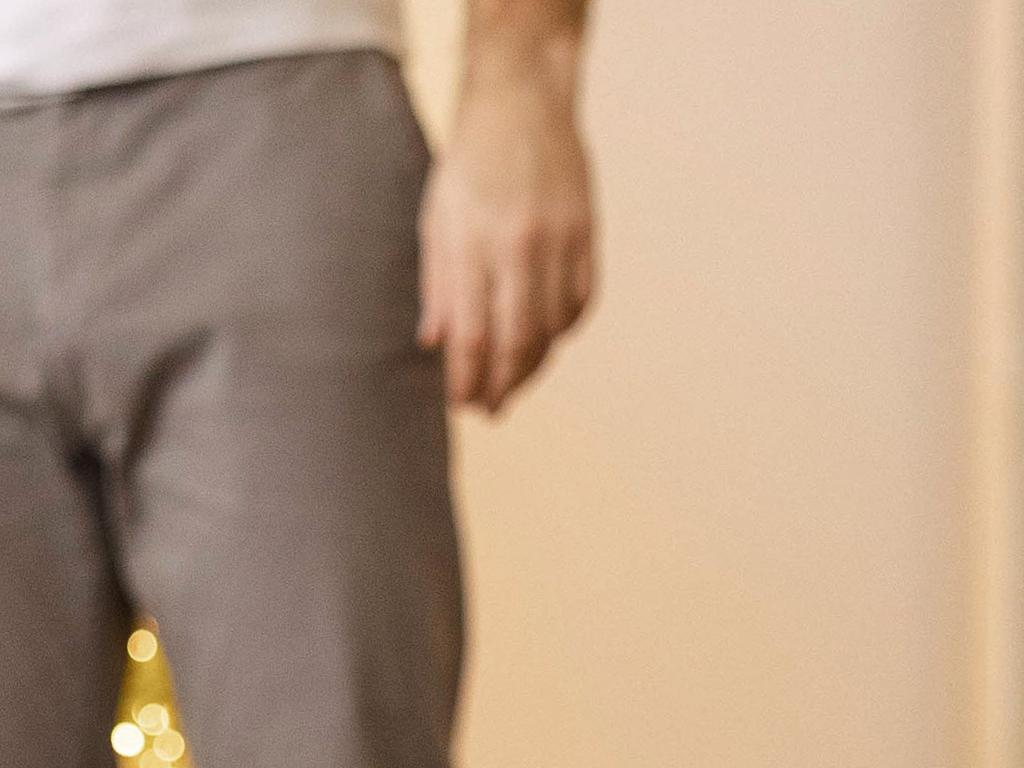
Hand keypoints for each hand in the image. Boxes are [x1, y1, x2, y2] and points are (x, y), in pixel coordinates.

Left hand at [419, 8, 594, 413]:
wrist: (522, 102)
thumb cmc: (469, 166)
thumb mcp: (438, 222)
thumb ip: (438, 285)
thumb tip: (436, 345)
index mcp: (474, 245)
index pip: (472, 335)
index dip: (467, 381)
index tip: (461, 404)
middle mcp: (520, 245)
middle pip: (517, 341)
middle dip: (502, 385)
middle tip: (490, 409)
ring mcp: (559, 239)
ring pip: (554, 329)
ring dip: (534, 366)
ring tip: (514, 381)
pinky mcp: (587, 232)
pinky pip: (580, 301)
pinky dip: (563, 330)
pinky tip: (545, 340)